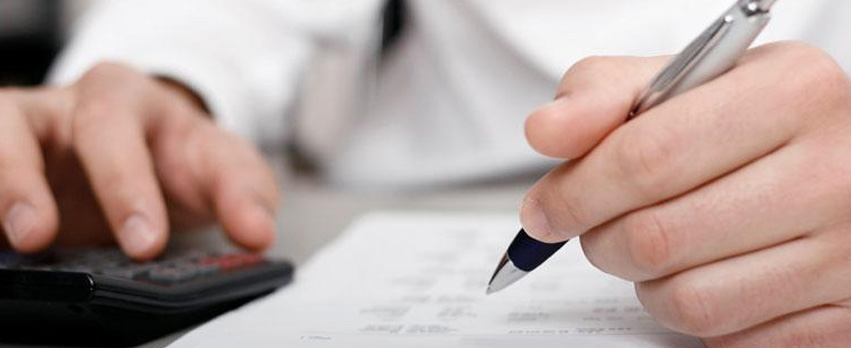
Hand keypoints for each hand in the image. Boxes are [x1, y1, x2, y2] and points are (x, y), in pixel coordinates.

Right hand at [0, 62, 278, 259]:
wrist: (160, 155)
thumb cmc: (183, 155)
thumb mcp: (225, 167)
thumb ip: (245, 196)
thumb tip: (256, 233)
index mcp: (123, 98)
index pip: (113, 127)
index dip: (123, 186)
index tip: (145, 243)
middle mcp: (63, 111)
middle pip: (26, 130)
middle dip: (27, 186)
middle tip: (43, 239)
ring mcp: (24, 140)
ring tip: (14, 239)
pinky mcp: (5, 170)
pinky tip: (0, 244)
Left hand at [522, 41, 850, 345]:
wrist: (837, 156)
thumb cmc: (751, 118)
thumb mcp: (684, 81)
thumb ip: (604, 95)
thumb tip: (546, 132)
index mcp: (790, 93)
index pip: (648, 158)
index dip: (576, 192)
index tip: (545, 209)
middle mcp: (833, 172)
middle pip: (657, 238)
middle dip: (601, 239)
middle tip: (598, 226)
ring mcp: (846, 252)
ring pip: (688, 302)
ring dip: (647, 282)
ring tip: (660, 246)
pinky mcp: (844, 316)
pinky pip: (729, 339)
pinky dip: (697, 315)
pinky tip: (708, 272)